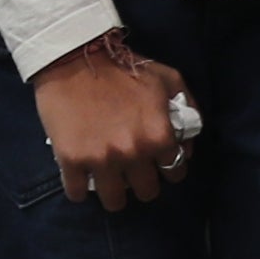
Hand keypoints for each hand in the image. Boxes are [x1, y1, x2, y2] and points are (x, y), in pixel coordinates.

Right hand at [34, 40, 190, 211]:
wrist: (73, 56)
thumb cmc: (123, 67)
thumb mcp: (168, 79)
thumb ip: (188, 109)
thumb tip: (187, 146)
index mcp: (159, 135)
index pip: (174, 173)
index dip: (167, 168)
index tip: (156, 164)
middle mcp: (133, 152)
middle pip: (146, 192)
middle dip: (142, 183)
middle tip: (132, 171)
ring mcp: (101, 159)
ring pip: (114, 201)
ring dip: (113, 193)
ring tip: (107, 180)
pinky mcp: (71, 160)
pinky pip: (76, 193)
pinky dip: (79, 189)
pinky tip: (80, 178)